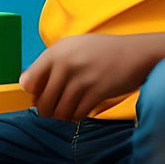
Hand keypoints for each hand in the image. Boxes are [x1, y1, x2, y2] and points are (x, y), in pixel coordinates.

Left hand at [19, 33, 152, 121]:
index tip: (39, 96)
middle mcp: (65, 64)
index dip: (33, 93)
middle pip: (43, 101)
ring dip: (62, 116)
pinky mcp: (97, 92)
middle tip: (53, 111)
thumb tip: (28, 85)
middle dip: (46, 110)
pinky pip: (77, 114)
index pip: (29, 81)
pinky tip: (80, 111)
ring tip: (67, 112)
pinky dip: (76, 116)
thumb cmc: (102, 51)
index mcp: (56, 51)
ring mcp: (81, 79)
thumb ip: (51, 62)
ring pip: (59, 111)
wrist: (136, 53)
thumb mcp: (72, 47)